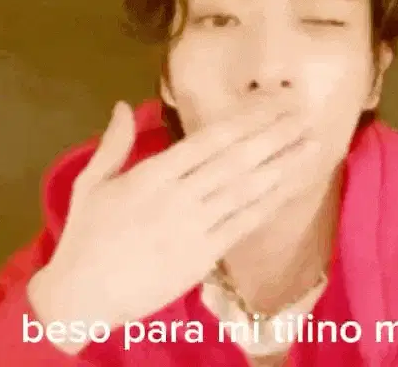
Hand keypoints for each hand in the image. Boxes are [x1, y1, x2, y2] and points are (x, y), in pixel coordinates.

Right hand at [27, 100, 339, 352]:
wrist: (85, 295)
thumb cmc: (87, 236)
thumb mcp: (90, 184)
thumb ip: (113, 144)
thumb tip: (125, 106)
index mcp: (153, 174)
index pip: (211, 138)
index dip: (247, 117)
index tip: (272, 101)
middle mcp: (182, 194)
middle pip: (237, 158)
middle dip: (274, 133)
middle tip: (304, 112)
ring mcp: (197, 225)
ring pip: (249, 188)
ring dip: (283, 164)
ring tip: (312, 143)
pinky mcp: (206, 254)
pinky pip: (245, 223)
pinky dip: (271, 202)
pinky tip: (292, 185)